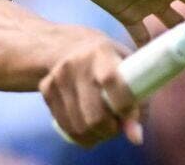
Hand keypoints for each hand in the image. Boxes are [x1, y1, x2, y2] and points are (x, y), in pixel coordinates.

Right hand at [39, 28, 142, 147]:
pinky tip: (89, 126)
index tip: (132, 118)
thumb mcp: (127, 68)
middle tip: (117, 125)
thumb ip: (138, 100)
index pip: (111, 81)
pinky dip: (81, 135)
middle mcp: (76, 63)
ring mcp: (58, 77)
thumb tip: (135, 138)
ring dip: (97, 135)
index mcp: (101, 52)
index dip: (124, 106)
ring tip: (105, 125)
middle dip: (111, 130)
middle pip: (95, 115)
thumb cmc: (109, 61)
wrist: (66, 45)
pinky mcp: (46, 90)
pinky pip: (66, 128)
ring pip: (80, 127)